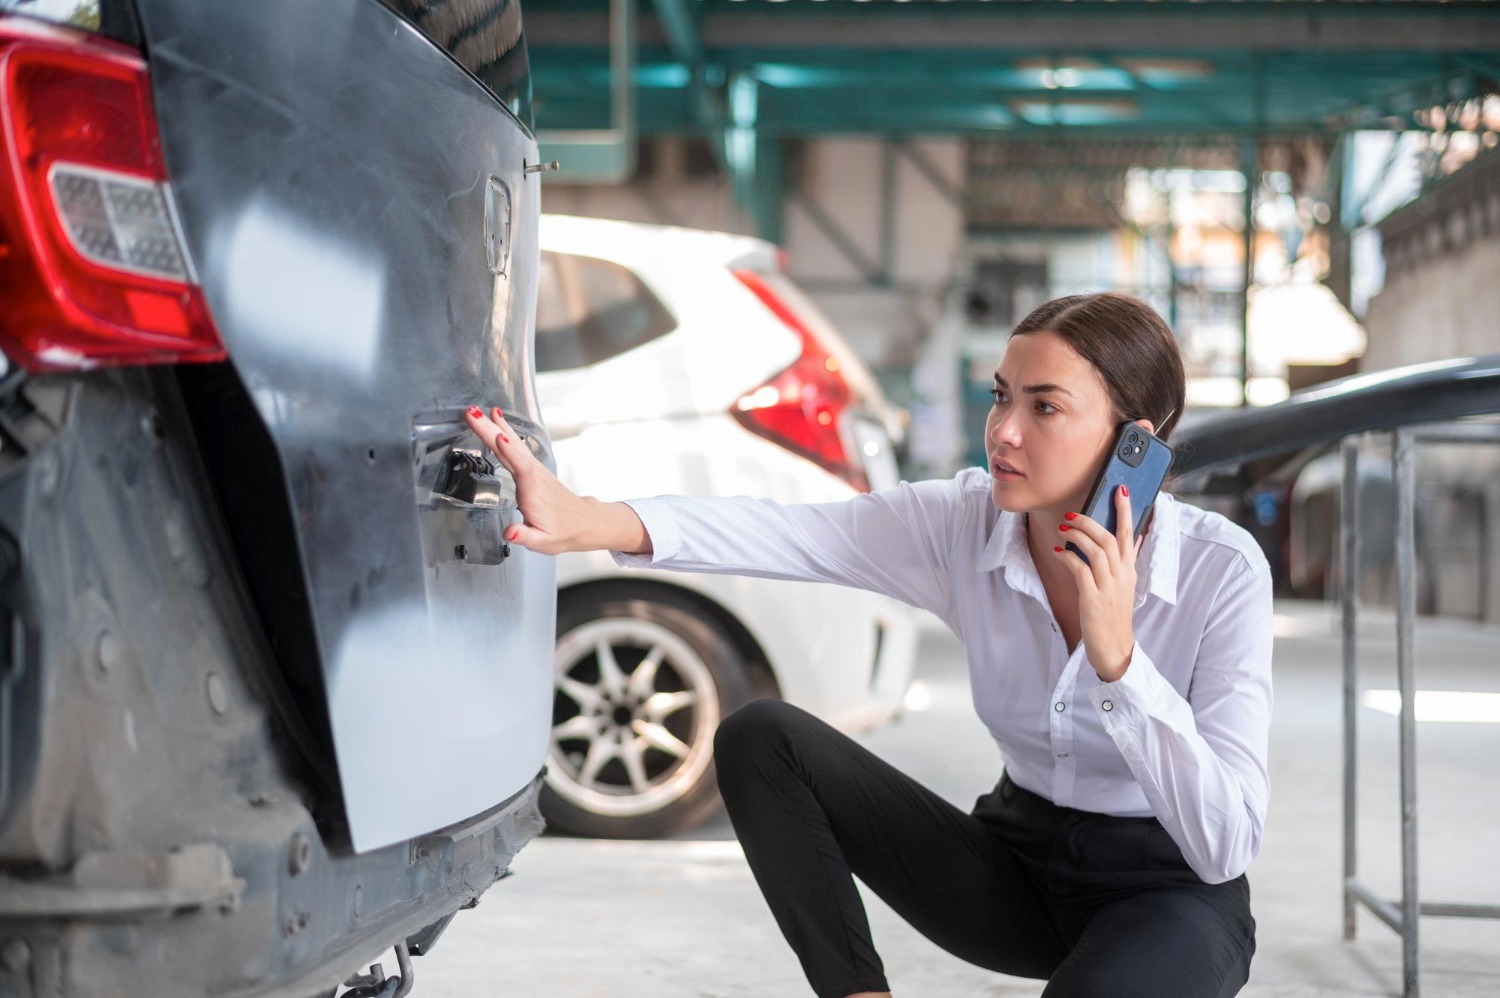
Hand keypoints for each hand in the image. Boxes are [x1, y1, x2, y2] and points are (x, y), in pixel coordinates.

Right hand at [464, 406, 645, 555]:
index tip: (499, 437)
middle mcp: (534, 477)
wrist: (582, 521)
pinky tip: (496, 420)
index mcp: (533, 494)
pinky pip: (515, 445)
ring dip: (495, 427)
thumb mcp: (543, 542)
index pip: (523, 470)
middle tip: (473, 414)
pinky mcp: (531, 467)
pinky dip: (504, 431)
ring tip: (478, 410)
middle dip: (491, 432)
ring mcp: (533, 469)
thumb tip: (509, 533)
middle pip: (511, 450)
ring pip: (512, 444)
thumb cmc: (561, 532)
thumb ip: (524, 536)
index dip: (511, 453)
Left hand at [1051, 486, 1143, 681]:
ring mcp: (1108, 587)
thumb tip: (1131, 537)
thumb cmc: (1113, 614)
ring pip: (1097, 550)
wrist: (1114, 648)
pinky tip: (1058, 551)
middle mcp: (1122, 576)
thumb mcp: (1124, 585)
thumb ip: (1125, 561)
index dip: (1126, 510)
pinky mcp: (1093, 598)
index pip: (1130, 534)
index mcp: (1129, 570)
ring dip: (1077, 535)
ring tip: (1063, 529)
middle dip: (1091, 520)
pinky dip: (1068, 556)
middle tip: (1073, 514)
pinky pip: (1080, 569)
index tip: (1120, 490)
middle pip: (1110, 538)